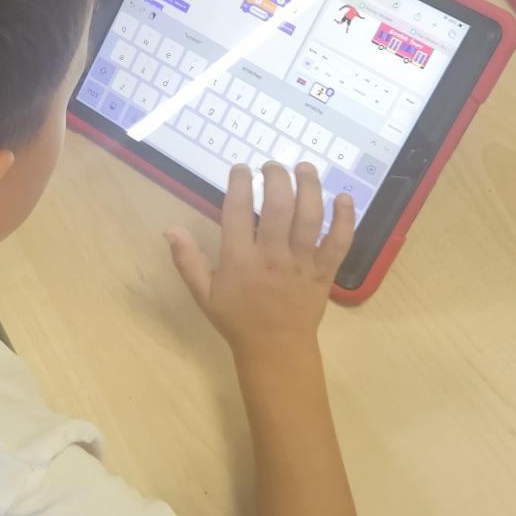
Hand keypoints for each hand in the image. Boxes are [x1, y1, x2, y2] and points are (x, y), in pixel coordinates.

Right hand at [166, 163, 354, 352]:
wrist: (275, 349)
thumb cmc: (237, 320)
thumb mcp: (204, 294)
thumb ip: (187, 261)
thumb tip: (170, 229)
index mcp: (239, 260)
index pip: (236, 210)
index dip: (239, 184)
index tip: (241, 168)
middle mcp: (272, 256)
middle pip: (277, 207)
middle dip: (276, 178)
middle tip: (272, 165)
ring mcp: (302, 263)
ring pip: (309, 218)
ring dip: (309, 187)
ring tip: (304, 167)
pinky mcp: (324, 272)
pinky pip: (339, 242)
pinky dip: (345, 219)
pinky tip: (344, 197)